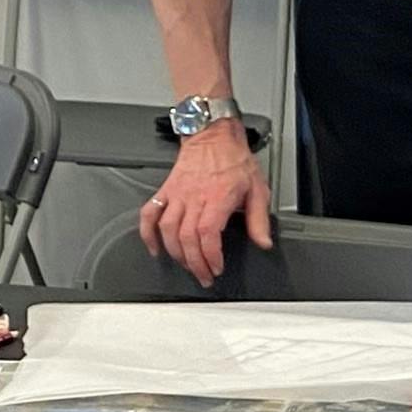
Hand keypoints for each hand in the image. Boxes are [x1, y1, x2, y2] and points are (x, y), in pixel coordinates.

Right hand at [138, 126, 271, 284]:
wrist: (213, 135)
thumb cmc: (234, 159)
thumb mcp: (257, 188)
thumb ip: (259, 219)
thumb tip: (263, 242)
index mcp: (217, 198)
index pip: (207, 233)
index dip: (210, 256)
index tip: (216, 267)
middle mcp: (194, 197)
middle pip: (187, 237)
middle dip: (194, 263)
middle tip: (204, 276)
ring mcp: (177, 195)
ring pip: (168, 230)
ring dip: (175, 253)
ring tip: (187, 266)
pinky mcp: (166, 191)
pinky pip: (150, 214)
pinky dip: (148, 234)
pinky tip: (155, 248)